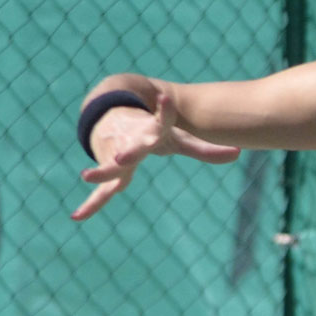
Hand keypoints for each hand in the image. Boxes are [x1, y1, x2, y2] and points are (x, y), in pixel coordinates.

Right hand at [70, 91, 241, 220]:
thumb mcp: (178, 139)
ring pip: (110, 167)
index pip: (161, 120)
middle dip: (128, 151)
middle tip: (122, 156)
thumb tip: (238, 153)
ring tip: (86, 177)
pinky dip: (91, 205)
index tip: (163, 97)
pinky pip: (101, 193)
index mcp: (152, 132)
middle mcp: (132, 142)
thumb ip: (204, 150)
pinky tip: (77, 217)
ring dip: (100, 172)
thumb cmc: (151, 131)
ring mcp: (116, 156)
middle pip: (132, 148)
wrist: (113, 118)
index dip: (164, 110)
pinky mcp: (109, 170)